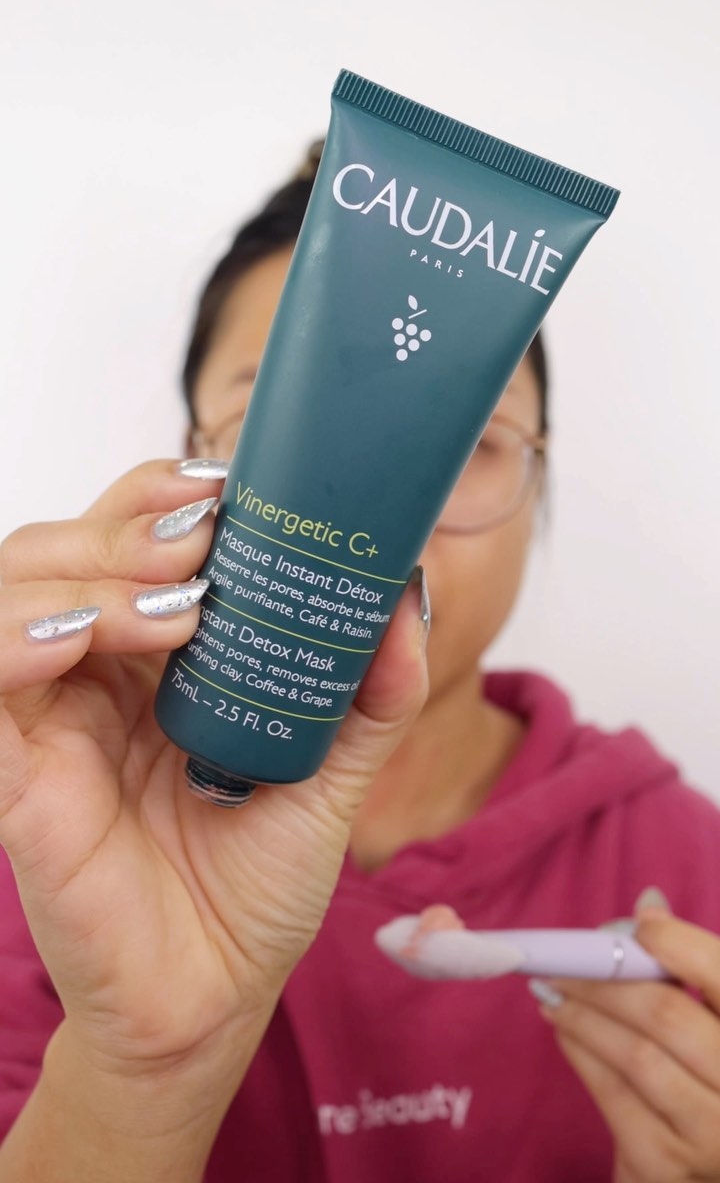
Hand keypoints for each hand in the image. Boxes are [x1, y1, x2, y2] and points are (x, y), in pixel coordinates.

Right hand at [0, 460, 427, 1108]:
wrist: (216, 995)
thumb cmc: (256, 882)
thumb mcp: (331, 776)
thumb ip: (369, 693)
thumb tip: (409, 598)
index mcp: (154, 657)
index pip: (130, 538)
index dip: (159, 495)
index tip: (226, 487)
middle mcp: (93, 673)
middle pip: (66, 548)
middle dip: (127, 523)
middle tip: (201, 541)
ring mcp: (47, 720)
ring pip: (14, 593)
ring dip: (87, 573)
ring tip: (174, 602)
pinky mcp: (15, 776)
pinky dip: (18, 639)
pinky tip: (82, 639)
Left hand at [535, 897, 719, 1181]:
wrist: (699, 1170)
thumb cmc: (705, 1080)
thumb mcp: (711, 1023)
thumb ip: (687, 968)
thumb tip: (649, 905)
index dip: (679, 945)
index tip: (636, 925)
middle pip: (667, 1014)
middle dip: (603, 978)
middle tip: (562, 961)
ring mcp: (712, 1134)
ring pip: (634, 1054)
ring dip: (581, 1014)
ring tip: (553, 992)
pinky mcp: (667, 1165)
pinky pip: (612, 1093)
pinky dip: (580, 1052)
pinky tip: (564, 1031)